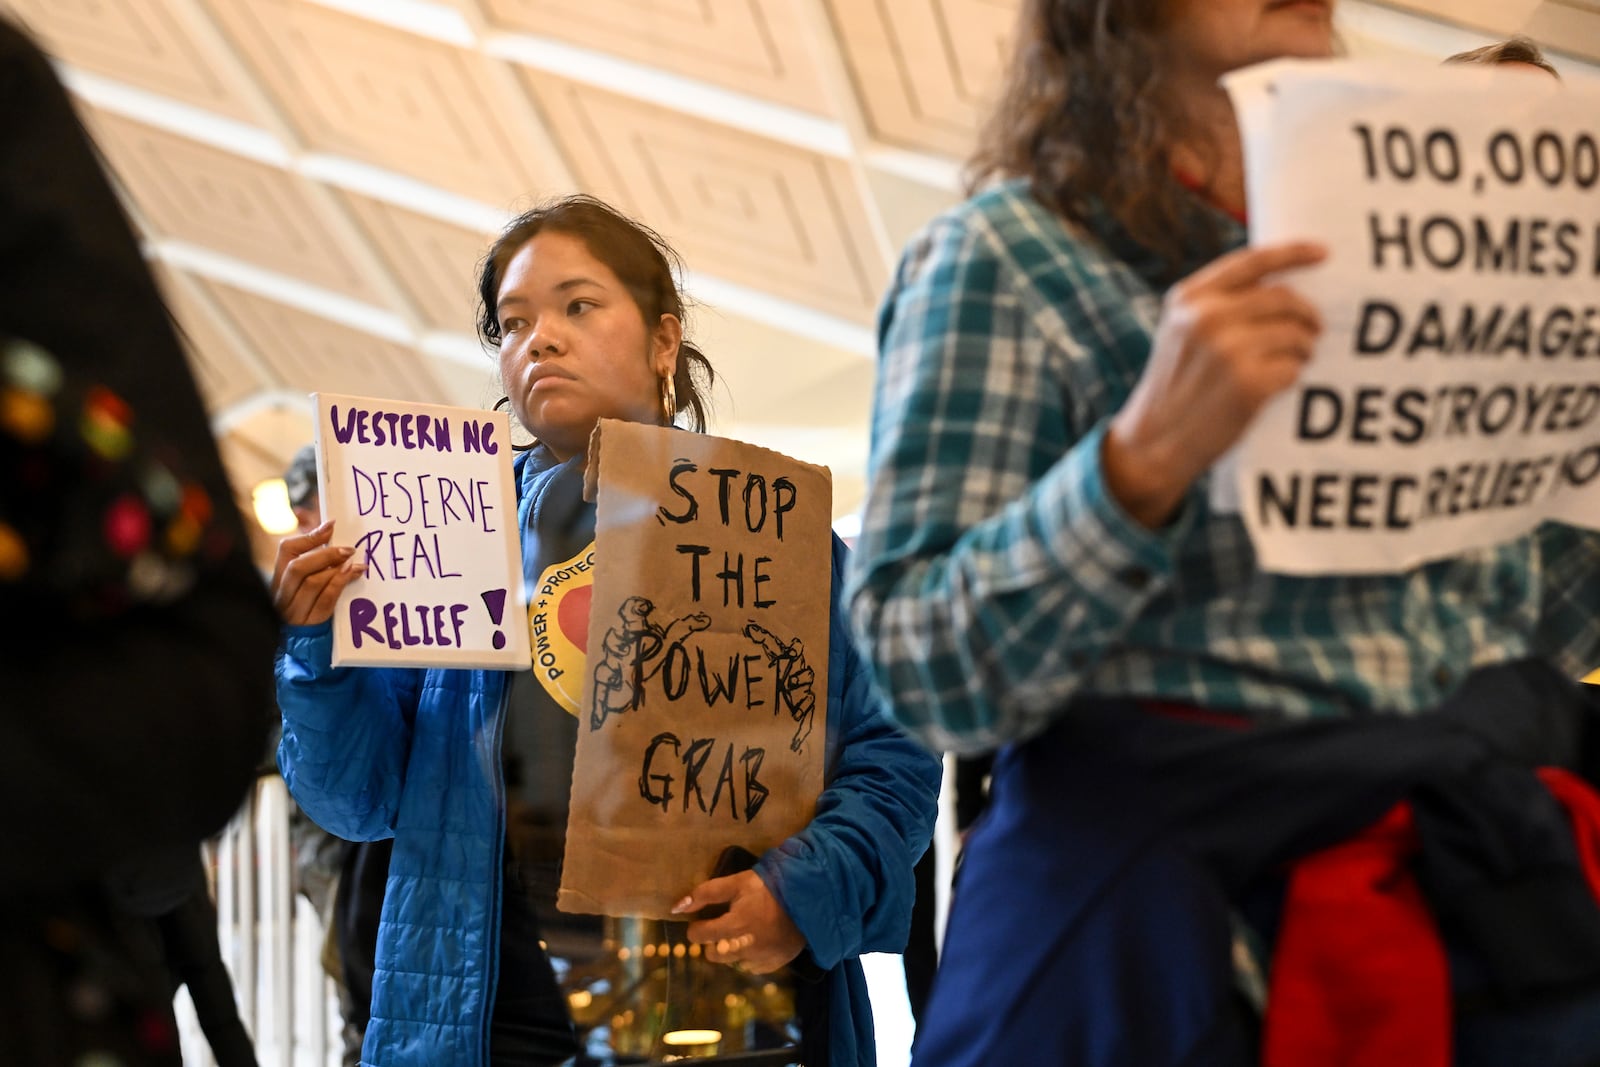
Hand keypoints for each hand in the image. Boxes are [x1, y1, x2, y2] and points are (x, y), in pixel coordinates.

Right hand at [271, 520, 364, 625]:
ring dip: (336, 569)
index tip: (332, 525)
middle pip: (298, 567)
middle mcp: (281, 595)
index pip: (286, 550)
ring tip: (354, 561)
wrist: (305, 650)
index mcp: (278, 580)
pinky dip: (340, 584)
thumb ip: (312, 561)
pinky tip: (353, 574)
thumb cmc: (307, 609)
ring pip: (312, 583)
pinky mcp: (310, 624)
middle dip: (325, 554)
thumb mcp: (303, 586)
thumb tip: (322, 525)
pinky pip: (326, 600)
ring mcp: (294, 612)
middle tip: (349, 549)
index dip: (309, 535)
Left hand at [672, 869, 805, 974]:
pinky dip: (750, 957)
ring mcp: (760, 959)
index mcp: (733, 926)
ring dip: (731, 949)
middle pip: (714, 955)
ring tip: (742, 933)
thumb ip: (706, 894)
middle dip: (713, 942)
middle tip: (723, 927)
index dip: (697, 928)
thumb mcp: (737, 882)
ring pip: (732, 962)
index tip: (703, 921)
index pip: (699, 936)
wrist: (809, 897)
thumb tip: (677, 907)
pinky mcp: (774, 964)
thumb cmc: (769, 887)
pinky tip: (757, 941)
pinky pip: (752, 967)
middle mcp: (744, 947)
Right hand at [1104, 241, 1327, 527]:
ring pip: (1295, 334)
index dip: (1293, 253)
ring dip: (1302, 350)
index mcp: (1189, 298)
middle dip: (1307, 315)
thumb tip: (1281, 289)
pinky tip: (1273, 387)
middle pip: (1284, 298)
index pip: (1252, 261)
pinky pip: (1293, 368)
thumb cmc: (1174, 386)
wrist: (1152, 442)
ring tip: (1289, 363)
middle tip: (1313, 331)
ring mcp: (1228, 349)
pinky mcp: (1249, 383)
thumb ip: (1216, 305)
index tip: (1324, 253)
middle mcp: (1207, 317)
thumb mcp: (1180, 331)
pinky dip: (1291, 376)